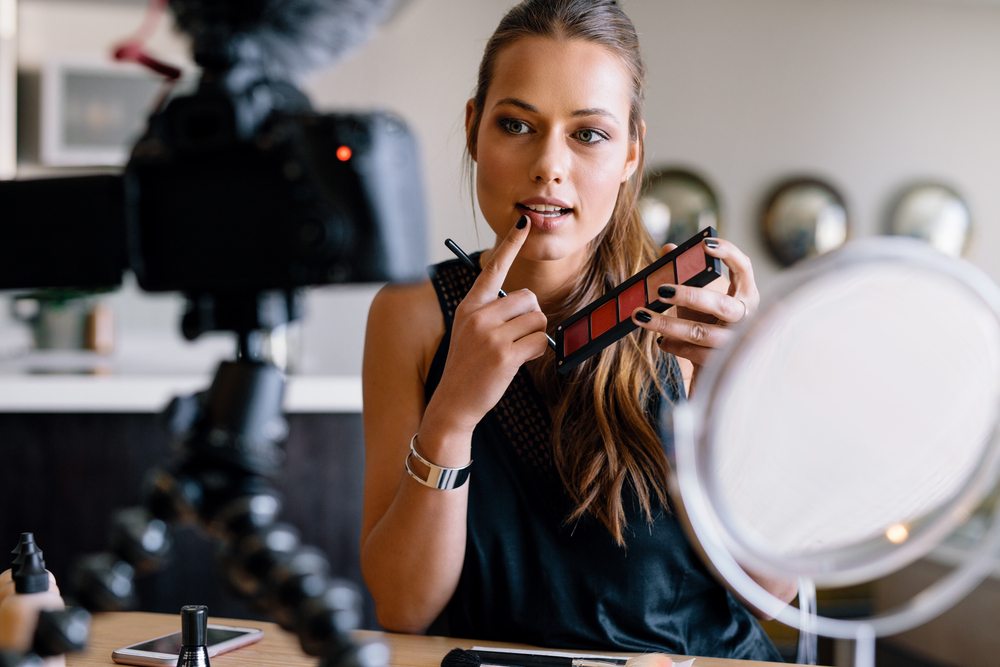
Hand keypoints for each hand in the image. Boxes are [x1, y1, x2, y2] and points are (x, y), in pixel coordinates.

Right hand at [426, 217, 549, 435]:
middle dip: (532, 318)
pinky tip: (521, 362)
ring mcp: (490, 334)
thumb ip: (491, 314)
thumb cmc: (467, 368)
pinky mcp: (504, 354)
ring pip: (537, 319)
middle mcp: (478, 315)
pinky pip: (539, 341)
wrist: (452, 403)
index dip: (510, 244)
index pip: (493, 268)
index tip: (522, 222)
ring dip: (535, 336)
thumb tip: (529, 305)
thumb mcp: (470, 332)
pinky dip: (537, 352)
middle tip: (518, 337)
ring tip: (516, 351)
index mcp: (469, 306)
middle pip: (529, 298)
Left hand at [632, 237, 758, 389]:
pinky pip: (694, 354)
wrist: (719, 369)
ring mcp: (736, 343)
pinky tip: (662, 343)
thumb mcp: (696, 301)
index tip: (704, 244)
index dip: (728, 254)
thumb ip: (685, 275)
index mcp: (746, 295)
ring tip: (640, 316)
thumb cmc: (708, 325)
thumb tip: (668, 249)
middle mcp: (747, 318)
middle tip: (660, 289)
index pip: (744, 269)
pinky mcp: (722, 364)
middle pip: (721, 305)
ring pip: (700, 333)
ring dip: (667, 324)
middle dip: (690, 296)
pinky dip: (674, 346)